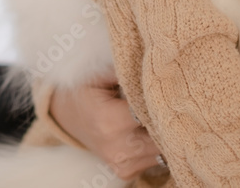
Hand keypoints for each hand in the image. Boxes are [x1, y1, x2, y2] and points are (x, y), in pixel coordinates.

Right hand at [49, 70, 163, 179]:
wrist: (67, 116)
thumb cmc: (86, 90)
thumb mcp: (100, 74)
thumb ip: (126, 71)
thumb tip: (154, 67)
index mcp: (109, 121)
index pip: (152, 114)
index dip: (163, 102)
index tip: (169, 91)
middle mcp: (116, 147)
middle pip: (162, 136)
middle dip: (168, 120)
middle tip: (172, 102)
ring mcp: (121, 163)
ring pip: (162, 151)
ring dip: (163, 134)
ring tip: (157, 114)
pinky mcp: (125, 172)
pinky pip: (153, 160)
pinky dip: (154, 146)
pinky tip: (147, 130)